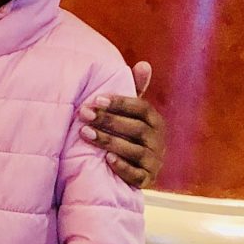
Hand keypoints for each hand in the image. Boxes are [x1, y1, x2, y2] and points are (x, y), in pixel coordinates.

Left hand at [79, 60, 165, 187]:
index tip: (96, 99)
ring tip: (85, 133)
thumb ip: (135, 90)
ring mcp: (154, 161)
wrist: (135, 170)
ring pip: (134, 151)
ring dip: (109, 141)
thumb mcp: (132, 114)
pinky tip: (107, 160)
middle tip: (84, 113)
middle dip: (108, 120)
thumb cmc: (129, 134)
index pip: (141, 108)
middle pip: (136, 129)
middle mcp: (159, 140)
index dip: (120, 103)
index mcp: (155, 121)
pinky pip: (137, 175)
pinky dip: (123, 167)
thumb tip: (144, 64)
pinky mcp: (147, 180)